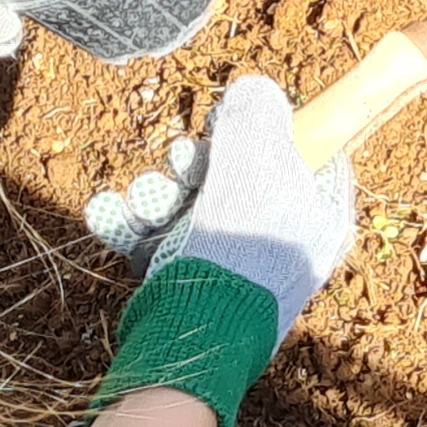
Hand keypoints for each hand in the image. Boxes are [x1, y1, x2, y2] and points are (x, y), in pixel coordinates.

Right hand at [93, 75, 360, 426]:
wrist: (194, 337)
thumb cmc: (241, 244)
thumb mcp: (256, 159)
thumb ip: (255, 115)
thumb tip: (255, 89)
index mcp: (320, 215)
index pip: (308, 154)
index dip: (272, 128)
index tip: (237, 119)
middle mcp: (283, 242)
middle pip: (240, 177)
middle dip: (197, 164)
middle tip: (184, 161)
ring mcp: (236, 267)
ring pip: (193, 207)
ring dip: (159, 192)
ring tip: (145, 195)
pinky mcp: (192, 286)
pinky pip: (162, 243)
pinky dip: (134, 226)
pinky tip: (107, 211)